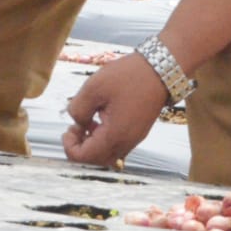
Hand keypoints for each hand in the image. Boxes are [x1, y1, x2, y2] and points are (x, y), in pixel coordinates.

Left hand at [62, 53, 167, 167]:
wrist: (161, 69)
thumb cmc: (128, 76)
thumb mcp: (93, 88)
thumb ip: (78, 109)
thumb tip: (77, 122)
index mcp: (115, 135)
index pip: (85, 157)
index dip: (69, 146)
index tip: (69, 127)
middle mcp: (127, 142)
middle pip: (96, 160)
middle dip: (80, 147)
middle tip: (75, 126)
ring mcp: (134, 138)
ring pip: (107, 154)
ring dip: (92, 144)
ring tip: (86, 121)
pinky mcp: (138, 131)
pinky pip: (117, 144)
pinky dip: (104, 138)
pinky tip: (100, 118)